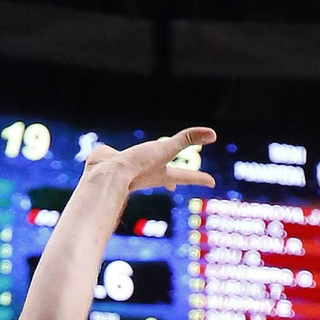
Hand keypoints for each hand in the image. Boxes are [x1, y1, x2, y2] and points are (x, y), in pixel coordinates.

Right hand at [81, 125, 216, 197]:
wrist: (106, 175)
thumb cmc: (138, 166)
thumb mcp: (166, 149)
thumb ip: (188, 139)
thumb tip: (214, 134)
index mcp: (161, 174)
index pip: (185, 176)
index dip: (199, 178)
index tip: (212, 182)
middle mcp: (146, 175)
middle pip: (161, 179)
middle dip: (168, 181)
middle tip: (172, 186)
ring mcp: (128, 170)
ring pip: (136, 168)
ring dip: (138, 168)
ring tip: (136, 168)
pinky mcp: (110, 162)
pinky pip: (114, 157)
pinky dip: (113, 156)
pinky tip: (107, 157)